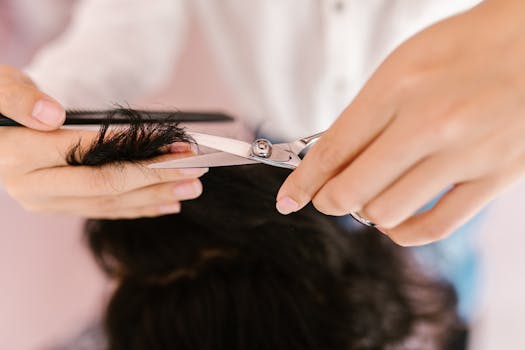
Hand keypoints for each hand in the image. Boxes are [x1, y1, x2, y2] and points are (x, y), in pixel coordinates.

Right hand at [0, 66, 206, 217]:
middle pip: (106, 186)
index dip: (140, 154)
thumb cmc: (2, 101)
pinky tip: (165, 205)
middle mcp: (32, 187)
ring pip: (108, 203)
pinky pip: (103, 209)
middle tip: (197, 175)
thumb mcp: (3, 85)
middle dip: (156, 180)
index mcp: (20, 156)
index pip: (92, 156)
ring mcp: (45, 201)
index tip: (179, 150)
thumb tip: (53, 116)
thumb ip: (20, 98)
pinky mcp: (58, 205)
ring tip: (190, 189)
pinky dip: (136, 207)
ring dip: (153, 197)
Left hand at [277, 0, 524, 245]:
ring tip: (369, 200)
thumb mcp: (401, 66)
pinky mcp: (495, 176)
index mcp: (397, 89)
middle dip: (329, 200)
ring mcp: (464, 153)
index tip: (288, 199)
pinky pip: (437, 226)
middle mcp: (429, 123)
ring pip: (388, 213)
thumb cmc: (464, 49)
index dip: (302, 182)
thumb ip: (365, 115)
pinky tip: (395, 223)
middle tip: (327, 198)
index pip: (332, 151)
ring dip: (367, 213)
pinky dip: (404, 233)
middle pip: (352, 189)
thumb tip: (332, 159)